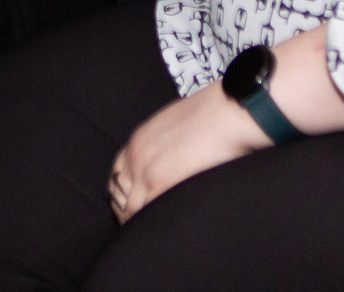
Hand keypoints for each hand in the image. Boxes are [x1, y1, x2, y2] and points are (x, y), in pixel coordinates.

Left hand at [108, 81, 268, 221]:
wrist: (226, 112)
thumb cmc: (212, 115)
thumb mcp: (176, 125)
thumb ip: (166, 144)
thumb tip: (175, 159)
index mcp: (139, 141)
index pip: (117, 174)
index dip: (124, 193)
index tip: (135, 205)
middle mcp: (137, 156)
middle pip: (119, 194)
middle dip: (129, 211)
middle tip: (143, 225)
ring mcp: (146, 172)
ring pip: (130, 208)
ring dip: (140, 220)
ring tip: (156, 232)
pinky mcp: (161, 184)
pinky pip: (147, 212)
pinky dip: (152, 223)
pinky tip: (164, 229)